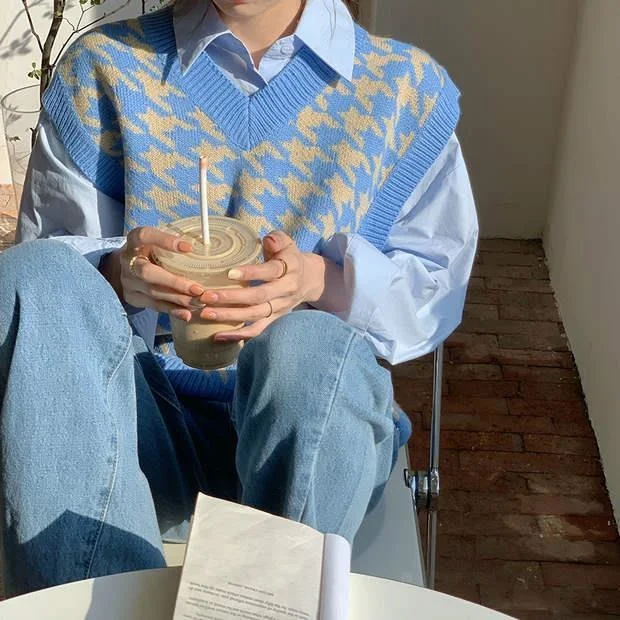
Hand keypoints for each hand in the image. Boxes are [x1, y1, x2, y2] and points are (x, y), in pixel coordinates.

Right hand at [100, 226, 205, 319]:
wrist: (128, 268)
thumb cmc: (150, 250)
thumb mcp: (157, 241)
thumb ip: (173, 242)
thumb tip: (205, 243)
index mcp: (134, 241)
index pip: (144, 236)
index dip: (164, 241)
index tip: (189, 247)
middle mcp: (128, 262)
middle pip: (147, 273)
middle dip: (174, 282)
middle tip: (198, 289)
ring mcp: (129, 282)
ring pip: (153, 292)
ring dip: (178, 299)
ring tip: (199, 302)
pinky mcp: (133, 298)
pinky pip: (154, 306)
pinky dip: (172, 310)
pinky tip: (187, 314)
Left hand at [198, 231, 326, 341]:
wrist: (308, 279)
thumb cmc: (288, 257)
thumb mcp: (287, 243)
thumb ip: (277, 239)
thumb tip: (268, 239)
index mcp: (289, 269)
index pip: (270, 271)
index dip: (251, 273)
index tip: (229, 273)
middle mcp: (285, 290)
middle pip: (259, 297)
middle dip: (231, 297)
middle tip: (207, 296)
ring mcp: (279, 307)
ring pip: (255, 315)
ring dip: (229, 316)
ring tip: (206, 313)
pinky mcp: (274, 319)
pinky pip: (257, 330)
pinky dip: (238, 336)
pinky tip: (218, 336)